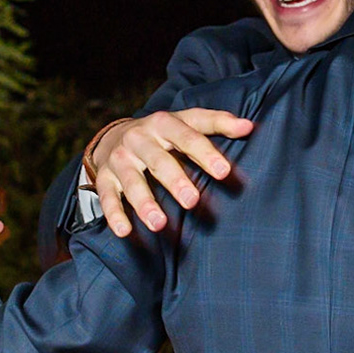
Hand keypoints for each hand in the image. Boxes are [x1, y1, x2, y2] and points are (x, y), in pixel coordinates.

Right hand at [88, 108, 254, 236]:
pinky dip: (115, 214)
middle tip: (193, 201)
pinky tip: (125, 231)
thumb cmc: (163, 132)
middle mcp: (139, 139)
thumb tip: (248, 126)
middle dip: (175, 181)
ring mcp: (120, 158)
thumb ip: (216, 123)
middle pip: (158, 160)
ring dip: (144, 203)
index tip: (224, 171)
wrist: (113, 134)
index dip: (205, 152)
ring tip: (160, 224)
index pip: (187, 136)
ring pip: (132, 181)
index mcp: (164, 123)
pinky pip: (108, 196)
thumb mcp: (186, 121)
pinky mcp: (105, 177)